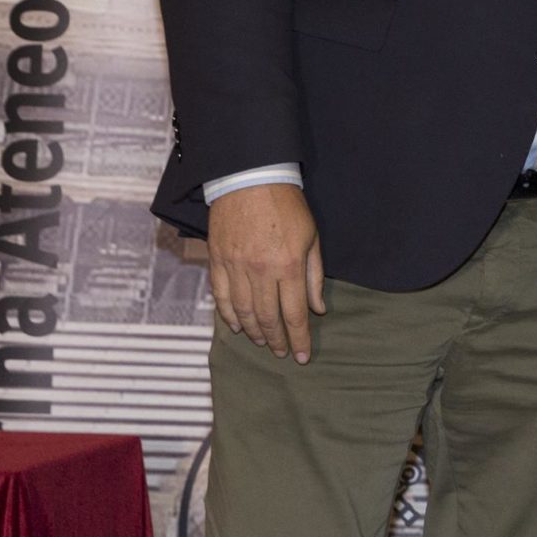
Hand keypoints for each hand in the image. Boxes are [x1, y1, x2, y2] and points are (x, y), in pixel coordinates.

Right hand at [202, 182, 323, 362]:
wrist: (250, 179)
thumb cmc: (287, 207)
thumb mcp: (312, 238)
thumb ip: (313, 277)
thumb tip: (317, 309)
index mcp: (289, 265)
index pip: (294, 313)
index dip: (298, 338)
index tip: (301, 356)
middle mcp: (261, 271)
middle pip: (268, 317)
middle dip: (276, 340)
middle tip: (281, 353)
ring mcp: (236, 267)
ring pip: (243, 311)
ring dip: (253, 331)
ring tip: (262, 342)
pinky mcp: (218, 260)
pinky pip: (222, 296)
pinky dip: (229, 315)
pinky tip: (238, 326)